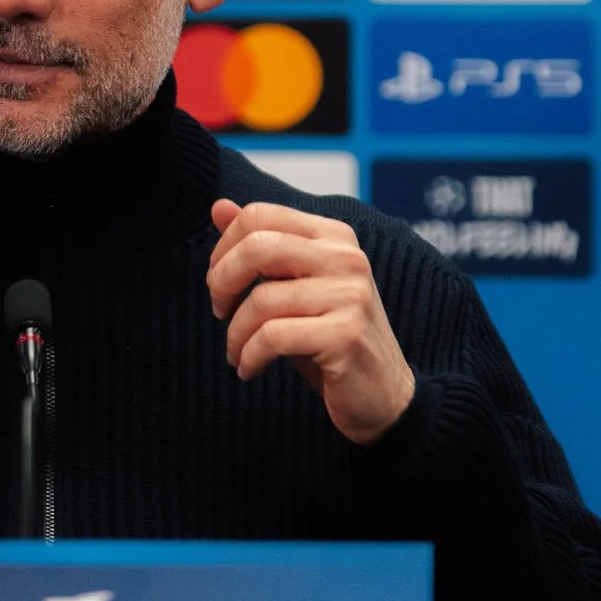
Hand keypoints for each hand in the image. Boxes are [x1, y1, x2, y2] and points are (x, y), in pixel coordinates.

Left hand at [206, 199, 416, 444]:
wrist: (382, 394)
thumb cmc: (329, 337)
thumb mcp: (292, 286)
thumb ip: (259, 244)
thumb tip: (218, 206)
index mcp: (332, 236)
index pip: (260, 215)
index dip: (224, 248)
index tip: (219, 282)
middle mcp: (346, 257)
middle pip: (258, 246)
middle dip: (222, 281)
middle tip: (220, 311)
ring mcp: (350, 295)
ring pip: (261, 299)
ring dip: (235, 333)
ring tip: (237, 352)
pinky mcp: (345, 335)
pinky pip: (273, 337)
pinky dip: (250, 356)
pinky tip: (250, 369)